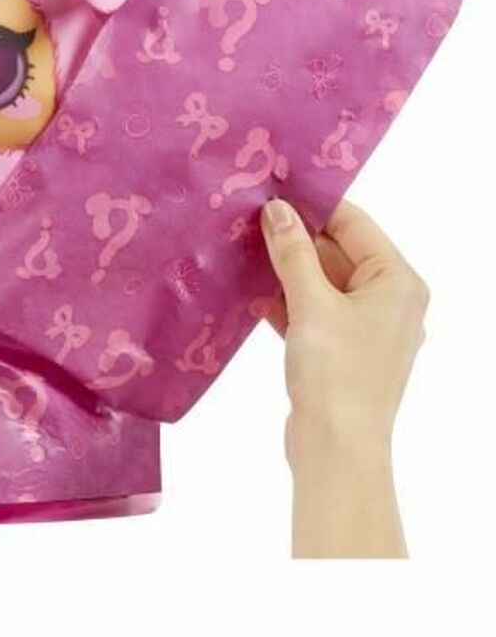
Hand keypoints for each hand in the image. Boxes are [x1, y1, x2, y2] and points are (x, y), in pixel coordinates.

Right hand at [260, 198, 427, 557]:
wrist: (336, 449)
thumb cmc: (336, 373)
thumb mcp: (310, 302)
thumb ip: (292, 251)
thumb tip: (277, 208)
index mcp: (397, 281)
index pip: (354, 223)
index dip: (313, 204)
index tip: (271, 187)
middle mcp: (388, 300)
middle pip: (337, 251)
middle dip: (293, 237)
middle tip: (245, 216)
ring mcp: (364, 328)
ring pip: (320, 282)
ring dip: (283, 269)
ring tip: (239, 248)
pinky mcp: (339, 351)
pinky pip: (311, 311)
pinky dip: (283, 300)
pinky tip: (246, 291)